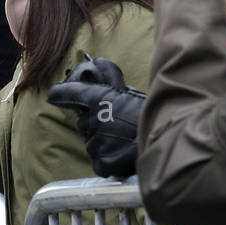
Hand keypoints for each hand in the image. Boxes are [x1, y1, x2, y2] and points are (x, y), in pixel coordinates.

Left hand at [46, 57, 144, 177]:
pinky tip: (124, 155)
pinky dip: (109, 160)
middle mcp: (93, 120)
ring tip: (126, 141)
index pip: (68, 93)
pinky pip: (99, 162)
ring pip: (92, 144)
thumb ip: (111, 82)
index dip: (60, 94)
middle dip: (97, 124)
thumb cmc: (153, 113)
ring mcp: (96, 143)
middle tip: (119, 125)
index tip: (54, 96)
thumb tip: (95, 62)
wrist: (171, 138)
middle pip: (85, 124)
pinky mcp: (102, 162)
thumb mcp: (132, 91)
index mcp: (99, 99)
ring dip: (104, 143)